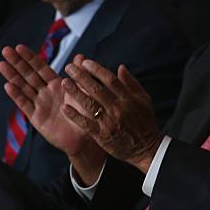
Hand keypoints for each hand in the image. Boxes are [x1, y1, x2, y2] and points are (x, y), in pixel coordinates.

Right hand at [0, 46, 105, 184]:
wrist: (87, 137)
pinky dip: (17, 95)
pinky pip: (25, 105)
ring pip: (23, 87)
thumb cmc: (88, 114)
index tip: (19, 46)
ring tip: (2, 64)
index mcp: (57, 84)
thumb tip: (80, 56)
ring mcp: (40, 104)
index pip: (41, 68)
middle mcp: (46, 93)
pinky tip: (8, 86)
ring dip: (12, 76)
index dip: (30, 58)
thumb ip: (80, 75)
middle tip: (5, 50)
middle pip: (28, 75)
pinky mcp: (37, 118)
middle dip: (17, 62)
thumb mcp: (85, 92)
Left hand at [62, 58, 161, 173]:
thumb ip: (131, 82)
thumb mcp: (143, 99)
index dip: (96, 69)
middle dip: (81, 76)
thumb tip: (120, 67)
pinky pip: (86, 124)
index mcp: (128, 98)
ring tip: (64, 82)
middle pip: (96, 89)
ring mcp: (109, 122)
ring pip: (89, 104)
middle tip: (69, 67)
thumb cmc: (145, 121)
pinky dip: (75, 115)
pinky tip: (65, 107)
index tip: (85, 62)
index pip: (110, 80)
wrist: (146, 148)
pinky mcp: (102, 135)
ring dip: (75, 93)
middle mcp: (117, 108)